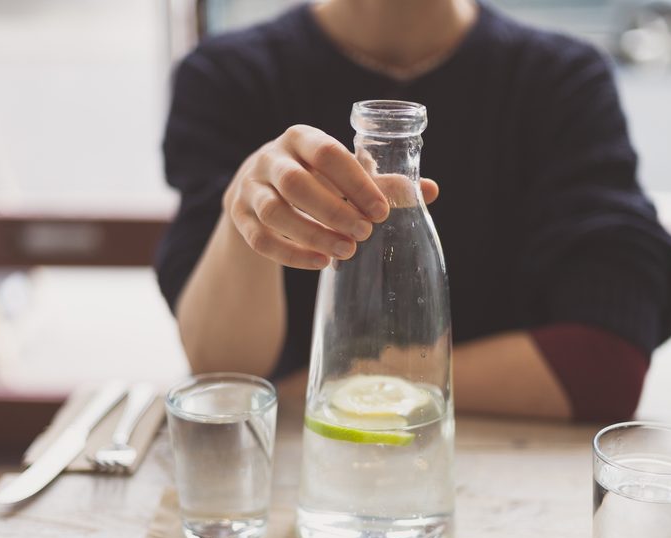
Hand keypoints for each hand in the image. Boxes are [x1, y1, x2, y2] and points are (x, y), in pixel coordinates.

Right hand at [223, 124, 437, 269]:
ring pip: (275, 213)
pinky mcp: (240, 217)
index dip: (356, 183)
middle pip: (296, 184)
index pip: (328, 154)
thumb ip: (379, 183)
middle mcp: (270, 158)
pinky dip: (291, 254)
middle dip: (334, 211)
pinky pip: (260, 239)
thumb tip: (430, 190)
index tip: (382, 211)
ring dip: (312, 235)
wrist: (259, 192)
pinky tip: (320, 265)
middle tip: (365, 234)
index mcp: (300, 138)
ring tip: (345, 252)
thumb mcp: (341, 175)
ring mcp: (250, 188)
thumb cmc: (314, 180)